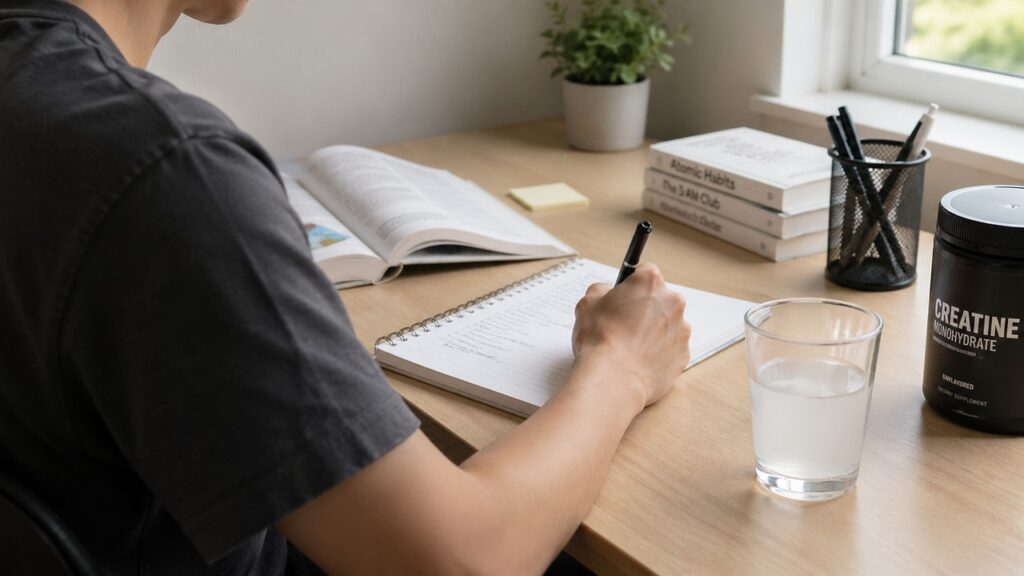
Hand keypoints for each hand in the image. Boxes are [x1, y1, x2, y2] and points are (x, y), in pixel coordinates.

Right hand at [571, 263, 691, 407]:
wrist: (613, 380)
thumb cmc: (599, 340)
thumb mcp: (587, 303)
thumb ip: (601, 291)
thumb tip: (608, 294)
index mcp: (650, 282)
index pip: (644, 273)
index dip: (630, 286)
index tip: (622, 298)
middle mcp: (673, 302)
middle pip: (659, 299)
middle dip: (644, 309)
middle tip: (623, 325)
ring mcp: (681, 330)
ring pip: (667, 325)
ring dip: (652, 332)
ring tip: (629, 348)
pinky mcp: (683, 355)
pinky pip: (670, 349)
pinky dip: (658, 353)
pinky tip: (638, 362)